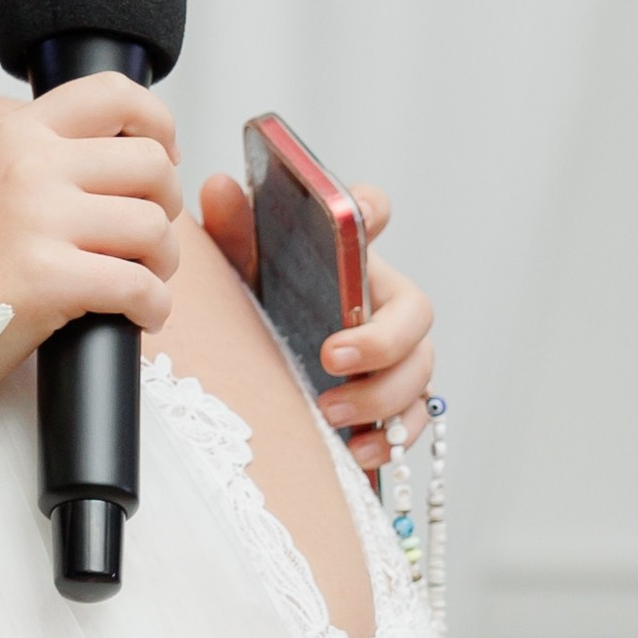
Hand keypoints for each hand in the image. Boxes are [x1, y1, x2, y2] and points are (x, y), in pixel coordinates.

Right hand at [0, 79, 181, 371]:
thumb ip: (52, 158)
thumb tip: (137, 161)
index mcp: (17, 133)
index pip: (113, 93)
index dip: (158, 123)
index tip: (164, 156)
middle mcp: (30, 165)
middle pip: (151, 163)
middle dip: (166, 205)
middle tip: (148, 238)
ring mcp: (39, 219)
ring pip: (153, 226)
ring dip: (163, 262)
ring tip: (142, 281)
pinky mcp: (49, 278)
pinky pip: (139, 287)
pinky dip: (154, 307)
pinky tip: (139, 316)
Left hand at [200, 174, 434, 473]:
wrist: (260, 354)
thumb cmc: (263, 296)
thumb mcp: (241, 266)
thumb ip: (234, 231)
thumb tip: (217, 185)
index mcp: (350, 253)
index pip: (372, 213)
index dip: (372, 210)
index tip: (361, 216)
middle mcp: (383, 298)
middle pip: (415, 311)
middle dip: (382, 338)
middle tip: (332, 358)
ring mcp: (397, 351)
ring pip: (420, 369)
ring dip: (381, 395)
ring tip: (330, 411)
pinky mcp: (395, 398)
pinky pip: (413, 419)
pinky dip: (390, 438)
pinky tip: (355, 451)